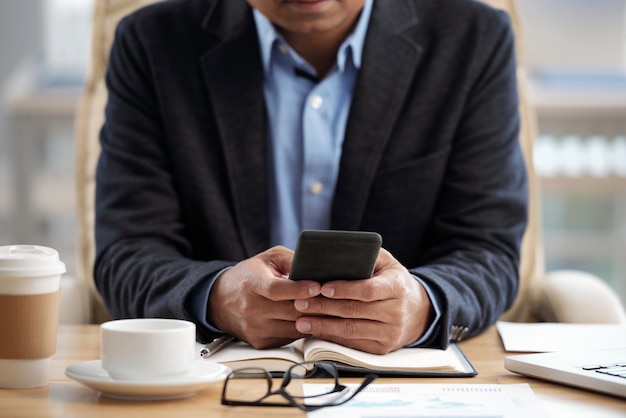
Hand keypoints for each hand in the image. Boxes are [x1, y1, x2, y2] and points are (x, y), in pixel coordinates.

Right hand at [207, 246, 320, 348]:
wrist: (220, 300)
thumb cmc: (250, 275)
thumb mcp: (269, 259)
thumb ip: (292, 260)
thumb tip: (316, 267)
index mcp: (252, 284)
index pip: (276, 290)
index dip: (299, 289)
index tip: (318, 286)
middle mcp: (252, 309)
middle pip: (290, 312)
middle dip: (315, 306)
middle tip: (334, 299)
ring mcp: (255, 328)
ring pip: (294, 328)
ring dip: (313, 320)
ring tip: (328, 309)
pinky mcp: (261, 342)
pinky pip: (290, 338)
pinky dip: (303, 329)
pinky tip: (312, 319)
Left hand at [293, 248, 433, 353]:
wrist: (418, 311)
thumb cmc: (393, 281)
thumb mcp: (386, 263)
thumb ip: (365, 256)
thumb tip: (334, 254)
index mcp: (397, 287)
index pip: (369, 290)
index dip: (345, 290)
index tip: (323, 287)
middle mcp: (396, 312)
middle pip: (354, 311)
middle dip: (324, 307)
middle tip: (300, 303)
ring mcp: (390, 333)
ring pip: (351, 330)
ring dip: (323, 325)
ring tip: (301, 319)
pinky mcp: (382, 349)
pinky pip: (353, 344)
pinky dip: (332, 338)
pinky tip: (315, 331)